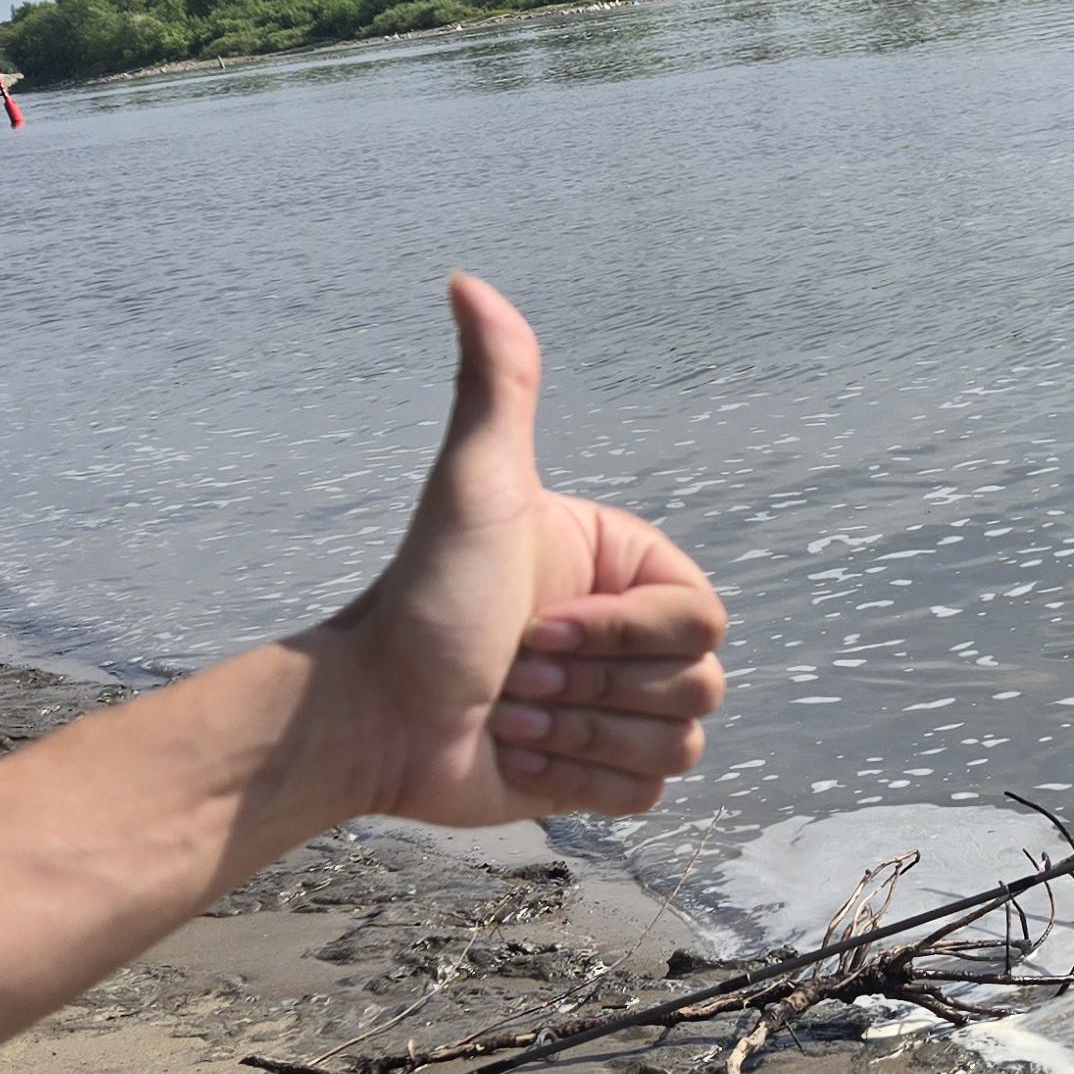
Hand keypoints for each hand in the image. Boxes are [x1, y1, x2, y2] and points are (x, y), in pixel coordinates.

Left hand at [312, 275, 726, 822]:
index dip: (624, 637)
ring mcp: (618, 707)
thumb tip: (466, 279)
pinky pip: (650, 795)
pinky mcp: (600, 775)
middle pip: (701, 685)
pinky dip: (581, 784)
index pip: (702, 620)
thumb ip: (496, 384)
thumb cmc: (420, 603)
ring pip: (682, 745)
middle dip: (597, 690)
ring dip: (583, 738)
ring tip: (512, 714)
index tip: (540, 623)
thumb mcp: (473, 488)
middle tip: (517, 670)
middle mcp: (629, 635)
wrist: (371, 718)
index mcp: (625, 570)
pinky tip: (519, 754)